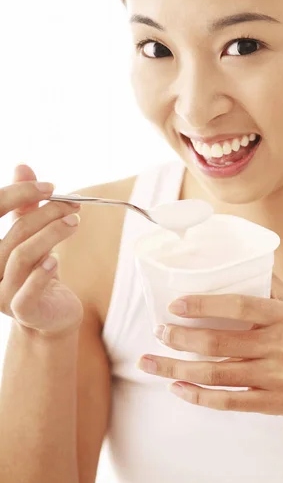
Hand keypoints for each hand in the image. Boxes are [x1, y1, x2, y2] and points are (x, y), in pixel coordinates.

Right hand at [0, 164, 82, 336]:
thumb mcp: (31, 235)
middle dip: (47, 214)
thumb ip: (25, 205)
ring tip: (75, 222)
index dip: (19, 194)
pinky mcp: (20, 311)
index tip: (51, 187)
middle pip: (15, 234)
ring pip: (22, 256)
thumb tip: (22, 166)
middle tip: (73, 206)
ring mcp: (0, 293)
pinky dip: (43, 272)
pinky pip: (28, 290)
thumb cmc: (37, 271)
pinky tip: (57, 259)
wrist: (50, 315)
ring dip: (52, 234)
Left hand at [138, 275, 282, 429]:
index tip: (174, 305)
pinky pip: (228, 402)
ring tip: (150, 362)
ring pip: (216, 374)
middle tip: (158, 332)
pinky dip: (198, 397)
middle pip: (219, 342)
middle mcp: (280, 346)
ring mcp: (275, 378)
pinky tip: (177, 389)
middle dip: (181, 337)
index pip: (238, 306)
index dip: (203, 304)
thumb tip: (240, 258)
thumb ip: (270, 285)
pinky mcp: (271, 404)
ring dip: (177, 370)